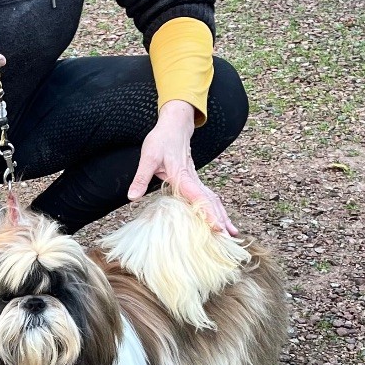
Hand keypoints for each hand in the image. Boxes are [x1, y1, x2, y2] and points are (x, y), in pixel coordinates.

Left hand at [127, 99, 237, 234]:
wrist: (174, 126)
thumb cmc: (161, 140)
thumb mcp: (147, 157)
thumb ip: (141, 178)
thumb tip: (132, 197)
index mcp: (182, 175)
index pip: (198, 197)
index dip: (208, 213)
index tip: (217, 227)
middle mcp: (193, 179)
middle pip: (211, 201)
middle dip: (221, 219)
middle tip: (229, 238)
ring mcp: (197, 179)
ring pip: (213, 199)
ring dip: (222, 215)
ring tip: (231, 233)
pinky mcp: (196, 180)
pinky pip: (209, 196)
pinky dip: (217, 208)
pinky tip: (221, 219)